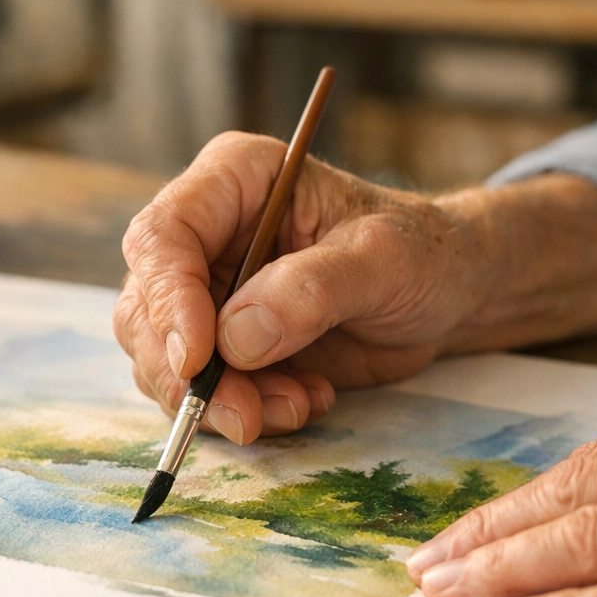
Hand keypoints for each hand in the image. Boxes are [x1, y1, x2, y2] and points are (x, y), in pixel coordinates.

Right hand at [115, 131, 596, 443]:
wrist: (449, 292)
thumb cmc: (423, 252)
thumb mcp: (383, 260)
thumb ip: (312, 290)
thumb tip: (236, 338)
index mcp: (235, 180)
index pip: (163, 238)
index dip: (168, 303)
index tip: (199, 360)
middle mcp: (206, 234)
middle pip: (147, 310)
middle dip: (190, 374)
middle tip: (250, 415)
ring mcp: (208, 293)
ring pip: (165, 361)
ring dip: (221, 402)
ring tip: (301, 404)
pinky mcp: (223, 345)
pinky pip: (201, 393)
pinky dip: (244, 413)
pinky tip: (306, 400)